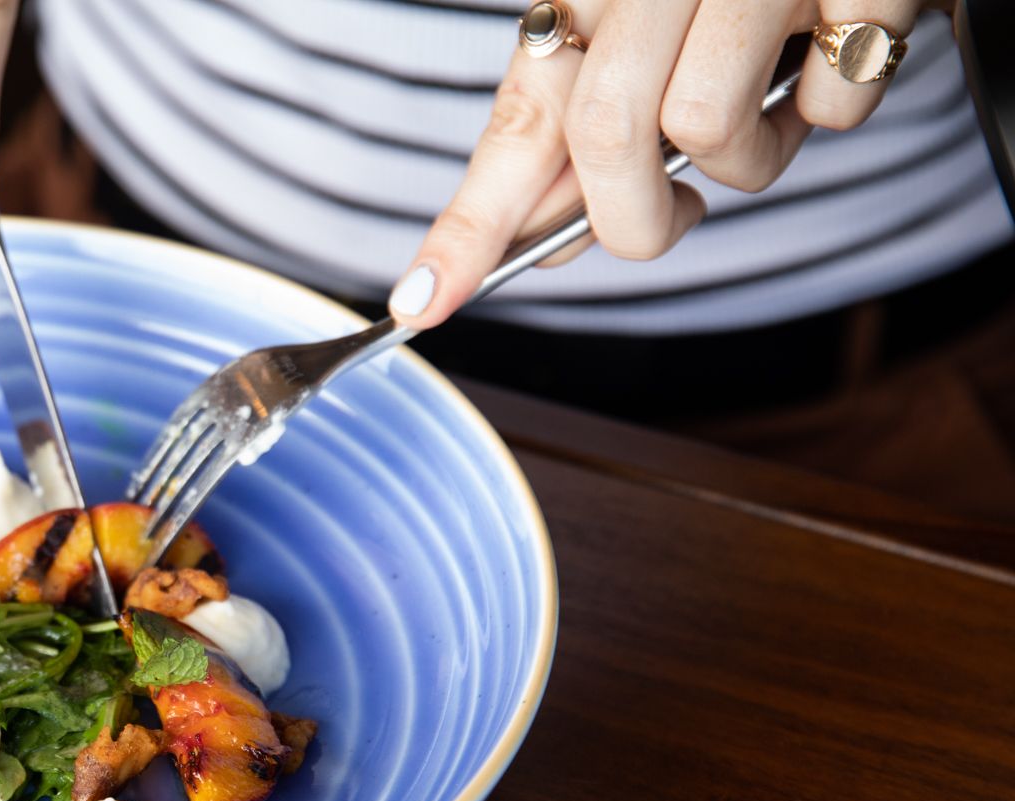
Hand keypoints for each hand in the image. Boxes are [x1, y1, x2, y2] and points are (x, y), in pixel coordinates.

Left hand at [388, 0, 932, 327]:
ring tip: (771, 93)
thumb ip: (588, 133)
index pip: (517, 122)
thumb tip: (548, 246)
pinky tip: (836, 48)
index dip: (467, 227)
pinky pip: (830, 107)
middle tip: (673, 212)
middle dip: (636, 215)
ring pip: (710, 128)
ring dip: (746, 156)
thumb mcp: (648, 38)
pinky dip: (833, 107)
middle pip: (607, 137)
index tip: (420, 304)